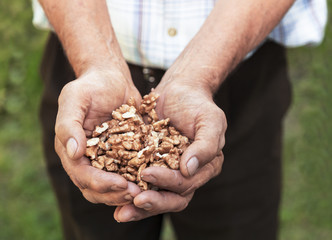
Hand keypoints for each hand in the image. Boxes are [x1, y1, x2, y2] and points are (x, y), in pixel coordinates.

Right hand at [54, 69, 141, 205]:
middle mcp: (88, 159)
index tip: (120, 184)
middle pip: (97, 188)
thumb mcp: (74, 99)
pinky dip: (141, 178)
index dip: (100, 183)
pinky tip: (156, 179)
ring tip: (147, 191)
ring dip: (129, 192)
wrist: (112, 79)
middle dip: (115, 194)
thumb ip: (68, 125)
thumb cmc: (90, 86)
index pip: (82, 175)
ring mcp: (107, 159)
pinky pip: (131, 171)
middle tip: (137, 194)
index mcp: (72, 150)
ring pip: (114, 186)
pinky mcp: (124, 154)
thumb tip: (73, 153)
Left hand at [113, 76, 226, 220]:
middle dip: (153, 202)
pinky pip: (137, 181)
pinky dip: (126, 189)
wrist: (178, 91)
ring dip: (137, 206)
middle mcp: (185, 176)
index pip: (186, 184)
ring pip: (153, 195)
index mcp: (203, 169)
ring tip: (120, 212)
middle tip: (135, 200)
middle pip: (171, 198)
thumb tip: (188, 170)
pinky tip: (111, 193)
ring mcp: (166, 172)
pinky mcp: (148, 164)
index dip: (168, 183)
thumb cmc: (198, 104)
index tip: (148, 173)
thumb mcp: (210, 121)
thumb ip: (205, 146)